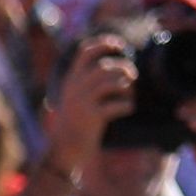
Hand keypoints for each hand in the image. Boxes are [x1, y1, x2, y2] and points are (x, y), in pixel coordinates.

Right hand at [44, 35, 138, 181]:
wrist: (63, 151)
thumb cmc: (75, 124)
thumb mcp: (74, 99)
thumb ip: (87, 83)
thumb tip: (116, 66)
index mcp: (71, 80)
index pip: (86, 51)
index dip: (104, 43)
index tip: (120, 45)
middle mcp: (75, 88)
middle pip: (105, 66)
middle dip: (124, 68)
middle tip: (132, 77)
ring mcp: (83, 102)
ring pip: (112, 83)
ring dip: (127, 87)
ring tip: (129, 95)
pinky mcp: (92, 118)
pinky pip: (117, 105)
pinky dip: (127, 105)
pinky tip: (127, 109)